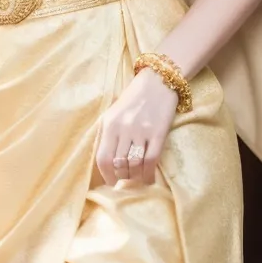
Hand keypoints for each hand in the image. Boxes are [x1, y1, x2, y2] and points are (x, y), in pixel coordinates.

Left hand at [95, 67, 179, 186]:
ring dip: (135, 177)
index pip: (103, 158)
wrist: (158, 80)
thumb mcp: (114, 112)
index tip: (110, 182)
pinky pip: (151, 161)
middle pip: (119, 164)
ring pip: (134, 165)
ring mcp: (141, 131)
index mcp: (110, 123)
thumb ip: (108, 134)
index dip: (106, 176)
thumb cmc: (134, 98)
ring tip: (136, 179)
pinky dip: (149, 174)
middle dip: (121, 177)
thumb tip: (107, 163)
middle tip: (125, 181)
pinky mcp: (158, 133)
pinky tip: (149, 178)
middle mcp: (124, 128)